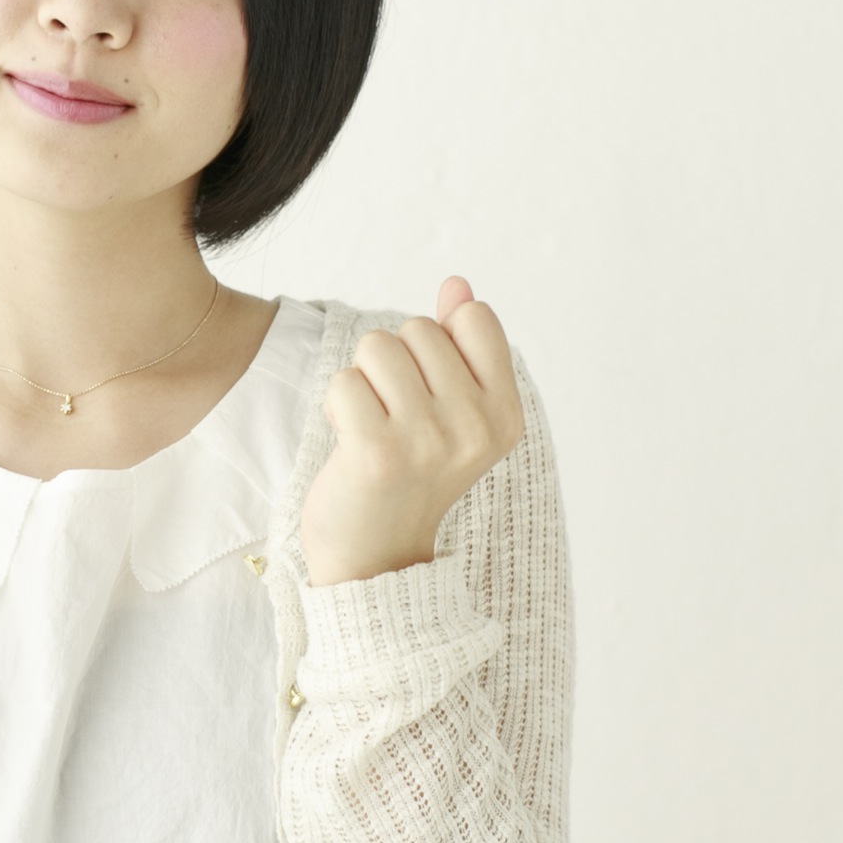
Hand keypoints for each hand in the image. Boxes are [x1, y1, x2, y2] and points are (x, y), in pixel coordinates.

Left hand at [298, 276, 525, 586]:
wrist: (376, 558)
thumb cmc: (410, 474)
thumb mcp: (452, 411)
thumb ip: (460, 344)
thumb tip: (457, 284)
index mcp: (505, 414)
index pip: (473, 318)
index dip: (438, 345)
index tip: (431, 395)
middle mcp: (476, 427)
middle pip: (417, 329)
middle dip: (394, 366)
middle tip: (395, 420)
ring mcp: (429, 440)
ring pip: (376, 347)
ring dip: (362, 382)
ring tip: (372, 428)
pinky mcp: (378, 453)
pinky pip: (344, 381)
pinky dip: (337, 407)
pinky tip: (349, 444)